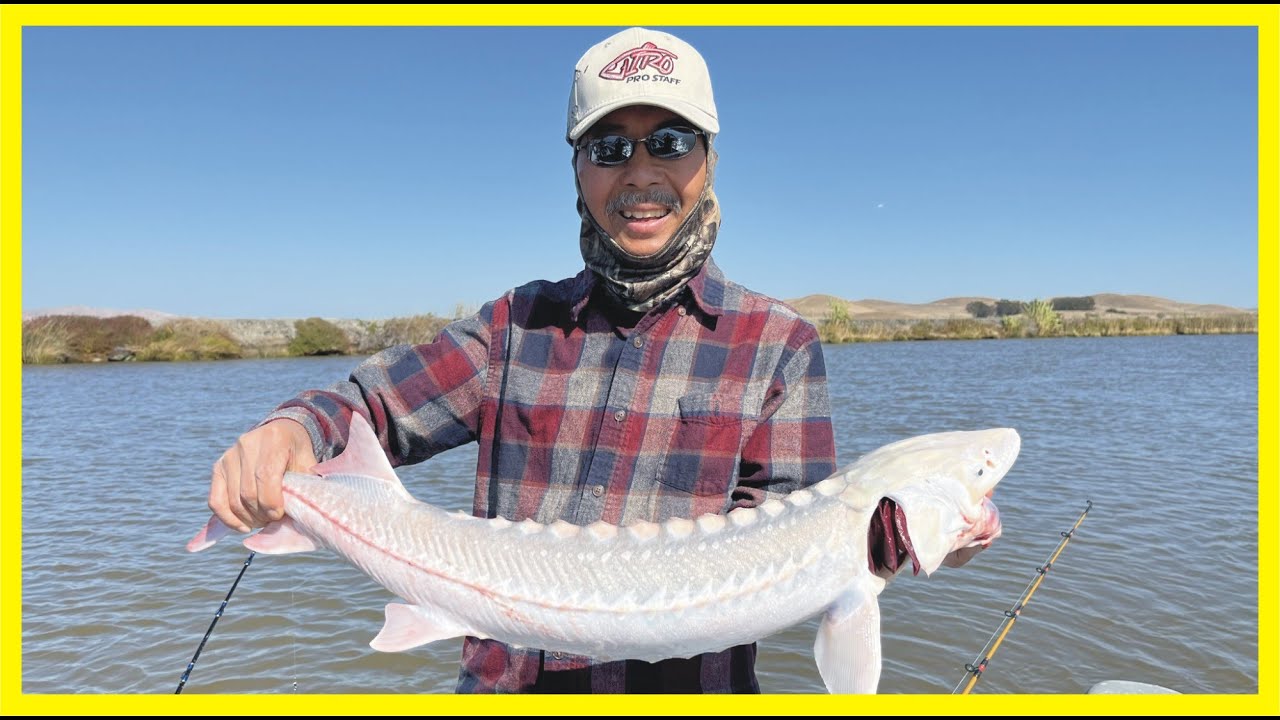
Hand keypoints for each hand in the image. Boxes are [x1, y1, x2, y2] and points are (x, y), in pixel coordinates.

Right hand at [208, 418, 316, 532]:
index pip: (266, 476)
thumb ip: (304, 484)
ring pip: (233, 499)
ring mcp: (229, 455)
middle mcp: (247, 444)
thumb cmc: (296, 452)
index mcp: (274, 439)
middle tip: (273, 521)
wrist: (280, 433)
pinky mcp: (218, 467)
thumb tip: (297, 512)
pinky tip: (242, 526)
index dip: (271, 502)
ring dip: (247, 518)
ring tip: (262, 522)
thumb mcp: (307, 462)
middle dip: (261, 514)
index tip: (279, 515)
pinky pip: (216, 499)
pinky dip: (227, 518)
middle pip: (248, 492)